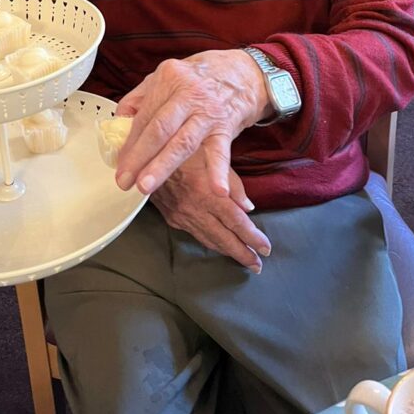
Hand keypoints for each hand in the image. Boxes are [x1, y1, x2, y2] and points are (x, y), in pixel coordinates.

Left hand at [115, 50, 271, 196]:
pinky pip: (220, 151)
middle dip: (139, 157)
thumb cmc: (203, 76)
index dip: (129, 142)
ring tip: (146, 186)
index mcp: (168, 78)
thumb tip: (119, 121)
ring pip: (182, 142)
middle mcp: (187, 93)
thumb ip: (142, 96)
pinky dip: (219, 171)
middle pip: (158, 129)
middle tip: (125, 180)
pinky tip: (217, 190)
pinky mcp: (226, 126)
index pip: (144, 115)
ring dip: (162, 166)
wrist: (245, 72)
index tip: (120, 164)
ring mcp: (208, 111)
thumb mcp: (169, 74)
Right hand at [152, 152, 270, 271]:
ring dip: (227, 252)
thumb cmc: (185, 148)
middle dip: (243, 254)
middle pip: (224, 239)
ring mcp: (182, 216)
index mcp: (209, 194)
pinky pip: (194, 234)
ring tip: (242, 259)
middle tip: (258, 265)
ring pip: (209, 240)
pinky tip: (217, 244)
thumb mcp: (213, 156)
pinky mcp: (171, 217)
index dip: (253, 237)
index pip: (237, 222)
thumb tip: (248, 207)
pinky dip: (209, 242)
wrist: (147, 154)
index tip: (266, 248)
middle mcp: (196, 210)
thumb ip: (232, 183)